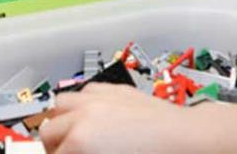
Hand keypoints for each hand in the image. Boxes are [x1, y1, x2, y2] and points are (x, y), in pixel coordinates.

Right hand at [40, 84, 219, 153]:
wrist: (188, 141)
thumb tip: (75, 153)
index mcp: (79, 141)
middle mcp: (83, 114)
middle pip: (48, 130)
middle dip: (55, 147)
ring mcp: (98, 97)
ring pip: (61, 104)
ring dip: (63, 121)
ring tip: (74, 135)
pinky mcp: (115, 89)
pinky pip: (86, 91)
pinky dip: (83, 104)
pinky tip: (94, 117)